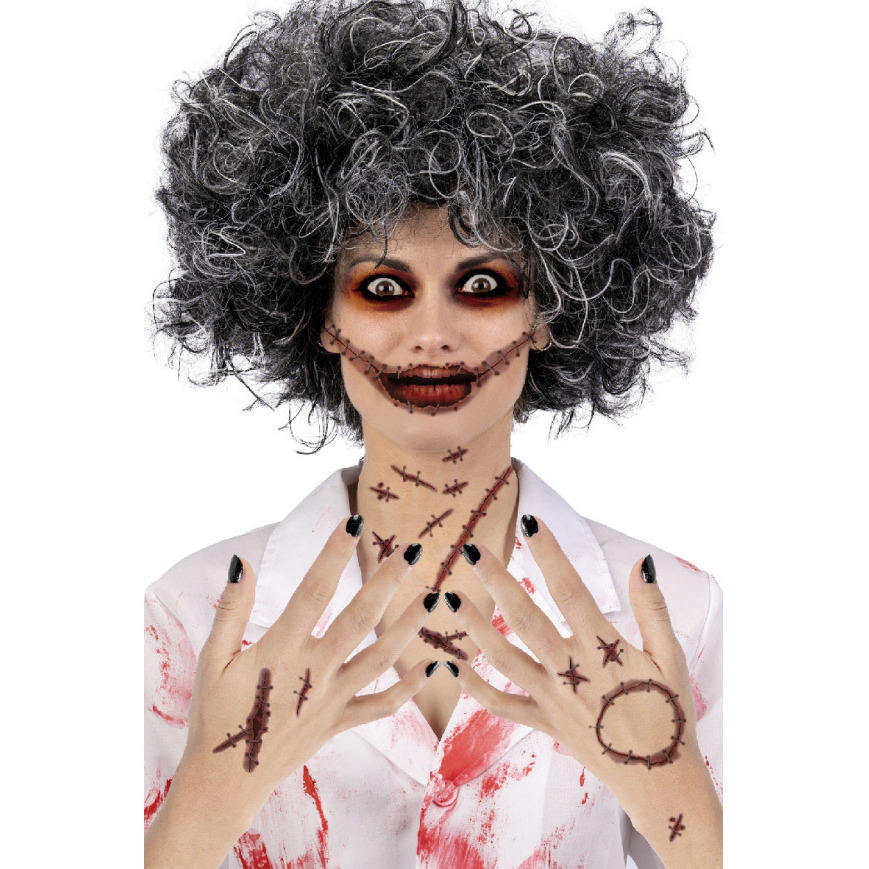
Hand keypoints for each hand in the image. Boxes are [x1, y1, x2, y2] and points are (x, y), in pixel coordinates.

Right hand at [147, 515, 433, 863]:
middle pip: (361, 617)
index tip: (354, 521)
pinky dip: (409, 687)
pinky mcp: (340, 722)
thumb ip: (231, 610)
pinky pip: (381, 705)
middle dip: (389, 580)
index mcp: (281, 649)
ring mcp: (332, 699)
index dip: (335, 552)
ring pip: (381, 657)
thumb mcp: (211, 660)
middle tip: (415, 549)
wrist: (224, 782)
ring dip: (411, 626)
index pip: (314, 589)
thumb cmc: (214, 715)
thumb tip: (241, 562)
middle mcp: (314, 670)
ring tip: (435, 597)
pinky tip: (433, 666)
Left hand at [445, 514, 721, 865]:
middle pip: (525, 618)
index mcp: (603, 649)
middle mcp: (571, 670)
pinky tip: (451, 665)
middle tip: (472, 549)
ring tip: (450, 597)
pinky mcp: (543, 723)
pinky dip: (474, 686)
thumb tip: (641, 562)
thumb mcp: (671, 659)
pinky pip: (502, 705)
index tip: (530, 524)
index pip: (570, 590)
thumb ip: (652, 609)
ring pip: (503, 658)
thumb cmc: (670, 715)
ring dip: (474, 626)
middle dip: (496, 581)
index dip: (549, 554)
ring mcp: (552, 699)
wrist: (661, 782)